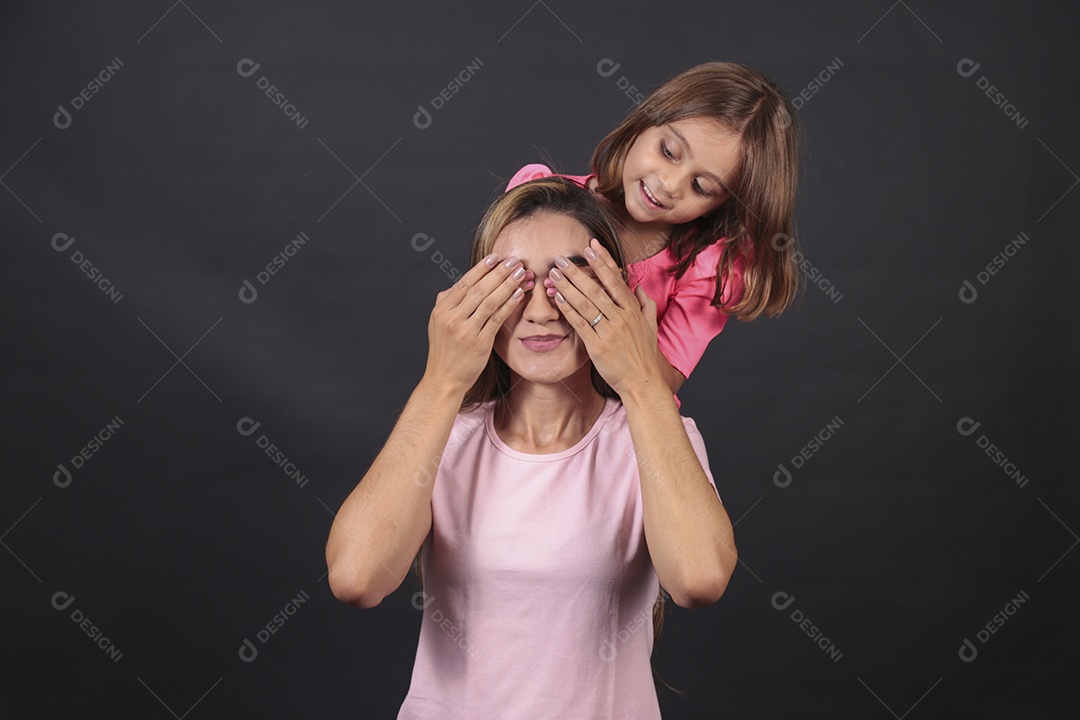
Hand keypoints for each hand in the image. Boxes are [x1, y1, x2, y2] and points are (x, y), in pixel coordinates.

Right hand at [424, 253, 532, 390]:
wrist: (444, 380)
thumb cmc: (445, 352)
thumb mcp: (437, 324)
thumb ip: (447, 303)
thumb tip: (457, 285)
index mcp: (441, 310)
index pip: (464, 283)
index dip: (481, 268)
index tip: (495, 257)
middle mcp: (451, 318)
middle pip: (478, 289)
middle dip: (498, 272)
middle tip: (514, 261)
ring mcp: (465, 331)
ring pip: (489, 301)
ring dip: (507, 284)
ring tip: (521, 273)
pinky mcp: (479, 343)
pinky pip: (497, 318)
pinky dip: (509, 304)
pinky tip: (519, 294)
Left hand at [545, 238, 662, 395]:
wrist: (642, 382)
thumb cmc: (644, 356)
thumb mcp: (651, 327)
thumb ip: (646, 305)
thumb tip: (639, 288)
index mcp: (633, 310)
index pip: (616, 279)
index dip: (603, 261)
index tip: (591, 246)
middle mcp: (622, 317)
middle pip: (596, 288)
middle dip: (577, 271)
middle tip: (562, 258)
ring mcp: (609, 331)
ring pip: (586, 303)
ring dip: (567, 287)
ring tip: (553, 274)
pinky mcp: (597, 346)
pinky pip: (580, 323)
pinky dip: (568, 309)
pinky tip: (557, 298)